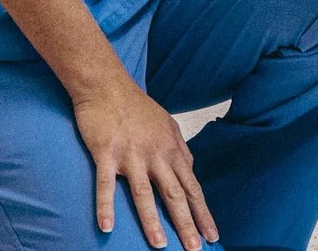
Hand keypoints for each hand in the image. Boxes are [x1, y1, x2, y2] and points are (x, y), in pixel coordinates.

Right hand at [72, 80, 215, 247]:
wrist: (107, 84)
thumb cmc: (136, 106)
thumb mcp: (167, 125)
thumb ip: (179, 149)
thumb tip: (191, 169)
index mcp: (171, 149)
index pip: (191, 186)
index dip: (202, 212)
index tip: (212, 234)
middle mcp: (155, 154)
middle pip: (174, 194)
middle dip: (186, 223)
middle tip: (195, 248)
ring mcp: (131, 154)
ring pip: (144, 193)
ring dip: (152, 221)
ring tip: (161, 245)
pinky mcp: (106, 152)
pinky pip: (105, 184)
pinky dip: (106, 206)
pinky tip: (107, 227)